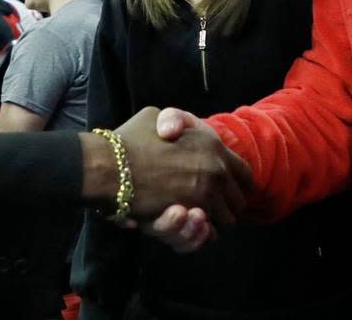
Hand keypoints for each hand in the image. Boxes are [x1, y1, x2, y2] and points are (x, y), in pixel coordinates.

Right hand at [114, 106, 250, 229]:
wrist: (107, 166)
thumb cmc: (128, 140)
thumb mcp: (155, 116)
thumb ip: (175, 121)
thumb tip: (175, 132)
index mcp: (213, 146)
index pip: (244, 174)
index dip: (238, 185)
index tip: (227, 191)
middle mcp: (215, 171)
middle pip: (237, 202)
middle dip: (225, 206)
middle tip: (207, 206)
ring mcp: (203, 196)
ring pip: (224, 222)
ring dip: (211, 222)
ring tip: (193, 215)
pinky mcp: (187, 217)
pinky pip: (205, 235)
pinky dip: (199, 234)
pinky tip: (185, 223)